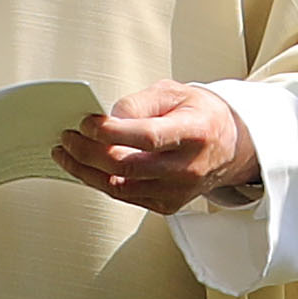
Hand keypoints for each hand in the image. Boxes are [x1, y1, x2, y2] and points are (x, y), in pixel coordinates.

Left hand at [57, 84, 255, 211]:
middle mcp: (188, 167)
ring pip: (119, 187)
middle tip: (68, 136)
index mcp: (194, 133)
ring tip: (66, 152)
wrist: (231, 147)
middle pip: (128, 166)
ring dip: (85, 170)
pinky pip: (124, 196)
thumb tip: (108, 117)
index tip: (87, 122)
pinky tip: (85, 167)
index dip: (112, 132)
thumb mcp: (176, 93)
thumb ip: (141, 102)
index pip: (148, 137)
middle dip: (88, 152)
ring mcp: (177, 191)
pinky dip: (99, 181)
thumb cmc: (203, 117)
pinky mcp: (167, 205)